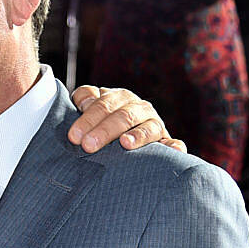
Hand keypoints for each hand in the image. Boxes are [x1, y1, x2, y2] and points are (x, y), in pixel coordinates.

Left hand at [67, 86, 186, 153]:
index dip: (88, 119)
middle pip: (123, 116)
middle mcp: (139, 108)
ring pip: (148, 128)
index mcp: (120, 98)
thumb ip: (85, 99)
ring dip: (138, 135)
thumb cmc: (101, 121)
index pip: (104, 104)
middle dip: (104, 130)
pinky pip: (172, 143)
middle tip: (88, 145)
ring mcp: (155, 124)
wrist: (125, 134)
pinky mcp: (166, 141)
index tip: (74, 136)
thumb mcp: (91, 107)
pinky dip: (174, 146)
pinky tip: (173, 149)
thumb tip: (84, 102)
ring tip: (124, 143)